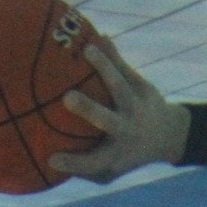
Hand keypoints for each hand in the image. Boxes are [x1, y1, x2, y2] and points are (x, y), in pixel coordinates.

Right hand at [48, 39, 186, 181]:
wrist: (167, 134)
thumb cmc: (123, 154)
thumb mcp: (107, 170)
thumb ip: (79, 169)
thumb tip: (39, 161)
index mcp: (115, 154)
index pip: (92, 162)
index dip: (73, 163)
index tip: (51, 159)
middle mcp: (126, 131)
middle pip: (107, 120)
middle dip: (88, 109)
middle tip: (68, 98)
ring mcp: (135, 107)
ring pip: (119, 86)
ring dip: (105, 67)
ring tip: (88, 51)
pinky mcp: (142, 88)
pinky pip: (125, 68)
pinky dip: (112, 53)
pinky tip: (99, 36)